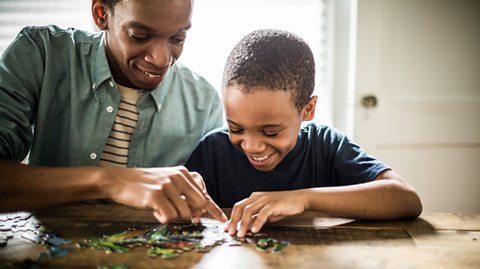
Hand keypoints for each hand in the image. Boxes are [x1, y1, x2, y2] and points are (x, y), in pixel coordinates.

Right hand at [102, 166, 226, 222]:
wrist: (119, 180)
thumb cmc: (144, 184)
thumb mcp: (168, 181)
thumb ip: (184, 193)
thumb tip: (198, 212)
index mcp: (183, 173)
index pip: (203, 195)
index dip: (213, 209)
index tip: (222, 219)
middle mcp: (177, 177)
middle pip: (198, 206)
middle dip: (190, 216)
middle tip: (175, 214)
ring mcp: (167, 185)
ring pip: (183, 214)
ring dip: (172, 217)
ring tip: (159, 208)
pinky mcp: (156, 195)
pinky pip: (169, 217)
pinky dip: (162, 218)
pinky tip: (154, 210)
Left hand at [225, 190, 306, 236]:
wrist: (299, 199)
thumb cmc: (283, 205)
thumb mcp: (266, 212)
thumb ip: (256, 218)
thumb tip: (247, 227)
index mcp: (254, 197)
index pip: (239, 206)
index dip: (232, 218)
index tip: (227, 228)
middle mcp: (257, 197)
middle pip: (240, 208)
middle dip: (234, 221)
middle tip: (231, 232)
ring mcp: (265, 199)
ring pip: (249, 211)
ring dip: (243, 223)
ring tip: (241, 233)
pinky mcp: (273, 204)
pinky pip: (262, 213)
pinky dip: (257, 222)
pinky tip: (255, 230)